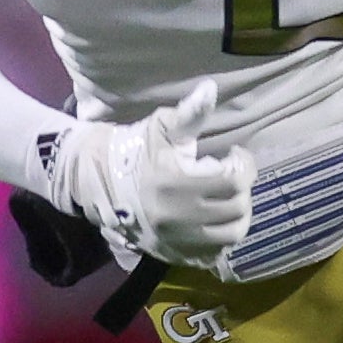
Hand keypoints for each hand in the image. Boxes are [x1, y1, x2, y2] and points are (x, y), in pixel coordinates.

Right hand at [38, 81, 253, 268]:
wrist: (100, 183)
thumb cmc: (134, 150)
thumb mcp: (160, 128)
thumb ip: (190, 113)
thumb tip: (210, 88)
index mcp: (179, 183)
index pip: (235, 179)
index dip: (243, 164)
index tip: (233, 156)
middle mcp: (180, 216)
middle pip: (238, 208)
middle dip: (241, 189)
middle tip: (229, 176)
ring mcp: (178, 239)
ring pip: (231, 234)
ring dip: (237, 215)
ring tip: (226, 199)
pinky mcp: (174, 253)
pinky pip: (213, 255)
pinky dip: (221, 240)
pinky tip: (213, 221)